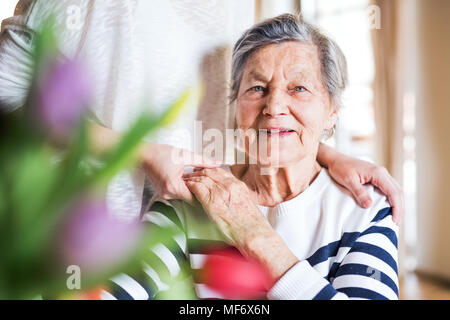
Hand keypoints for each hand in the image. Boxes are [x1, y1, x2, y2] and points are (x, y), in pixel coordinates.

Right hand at [140, 143, 220, 202]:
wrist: (144, 154)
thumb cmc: (161, 153)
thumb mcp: (185, 155)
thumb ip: (203, 161)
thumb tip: (216, 164)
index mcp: (173, 185)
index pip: (194, 198)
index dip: (204, 194)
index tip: (212, 191)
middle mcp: (167, 193)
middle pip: (189, 198)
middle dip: (198, 190)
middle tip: (209, 185)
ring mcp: (164, 194)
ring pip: (184, 195)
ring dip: (190, 188)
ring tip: (198, 180)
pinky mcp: (163, 192)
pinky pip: (177, 192)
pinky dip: (183, 187)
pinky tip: (186, 179)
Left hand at [183, 168, 297, 281]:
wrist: (253, 233)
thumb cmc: (252, 225)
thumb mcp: (247, 205)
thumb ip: (238, 198)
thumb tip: (233, 199)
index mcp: (239, 186)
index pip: (221, 172)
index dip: (211, 170)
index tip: (205, 170)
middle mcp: (230, 186)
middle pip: (211, 172)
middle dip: (200, 171)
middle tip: (193, 172)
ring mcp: (221, 193)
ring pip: (203, 178)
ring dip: (193, 177)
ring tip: (187, 178)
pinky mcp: (212, 202)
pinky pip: (198, 188)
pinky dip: (191, 185)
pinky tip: (187, 186)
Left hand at [327, 153, 404, 224]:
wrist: (335, 159)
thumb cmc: (340, 168)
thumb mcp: (348, 181)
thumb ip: (359, 193)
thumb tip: (369, 205)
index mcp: (378, 173)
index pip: (394, 192)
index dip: (397, 208)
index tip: (395, 221)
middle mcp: (382, 173)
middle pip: (398, 191)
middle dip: (400, 208)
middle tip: (397, 223)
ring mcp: (380, 174)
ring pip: (395, 190)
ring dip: (397, 204)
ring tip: (395, 218)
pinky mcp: (377, 177)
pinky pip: (389, 188)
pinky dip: (392, 199)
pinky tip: (389, 207)